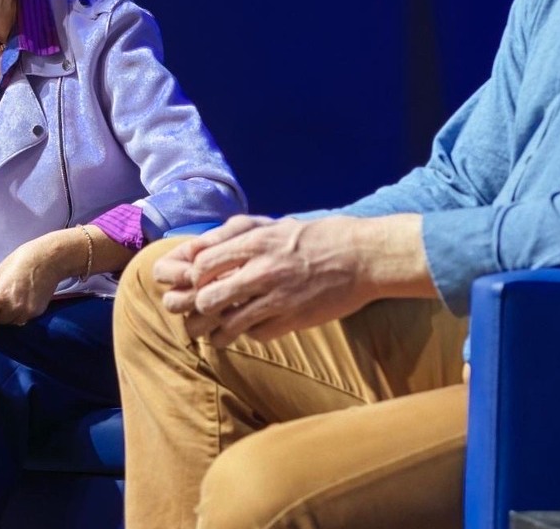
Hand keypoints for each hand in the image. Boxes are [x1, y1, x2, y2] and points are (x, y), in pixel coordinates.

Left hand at [0, 228, 78, 325]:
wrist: (51, 259)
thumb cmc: (23, 259)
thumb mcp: (1, 271)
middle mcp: (12, 308)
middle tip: (2, 302)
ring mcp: (26, 311)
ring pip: (12, 322)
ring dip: (10, 315)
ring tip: (14, 302)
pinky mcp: (38, 312)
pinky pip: (25, 318)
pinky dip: (22, 312)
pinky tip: (26, 300)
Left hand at [161, 214, 427, 344]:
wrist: (364, 257)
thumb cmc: (320, 237)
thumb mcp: (278, 225)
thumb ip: (240, 233)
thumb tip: (202, 245)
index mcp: (258, 243)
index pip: (203, 265)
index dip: (194, 277)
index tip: (199, 281)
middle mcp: (264, 271)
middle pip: (208, 298)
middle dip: (199, 307)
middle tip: (201, 310)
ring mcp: (278, 298)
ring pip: (229, 325)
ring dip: (217, 331)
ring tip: (215, 334)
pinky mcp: (294, 320)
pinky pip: (257, 335)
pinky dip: (249, 334)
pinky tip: (250, 330)